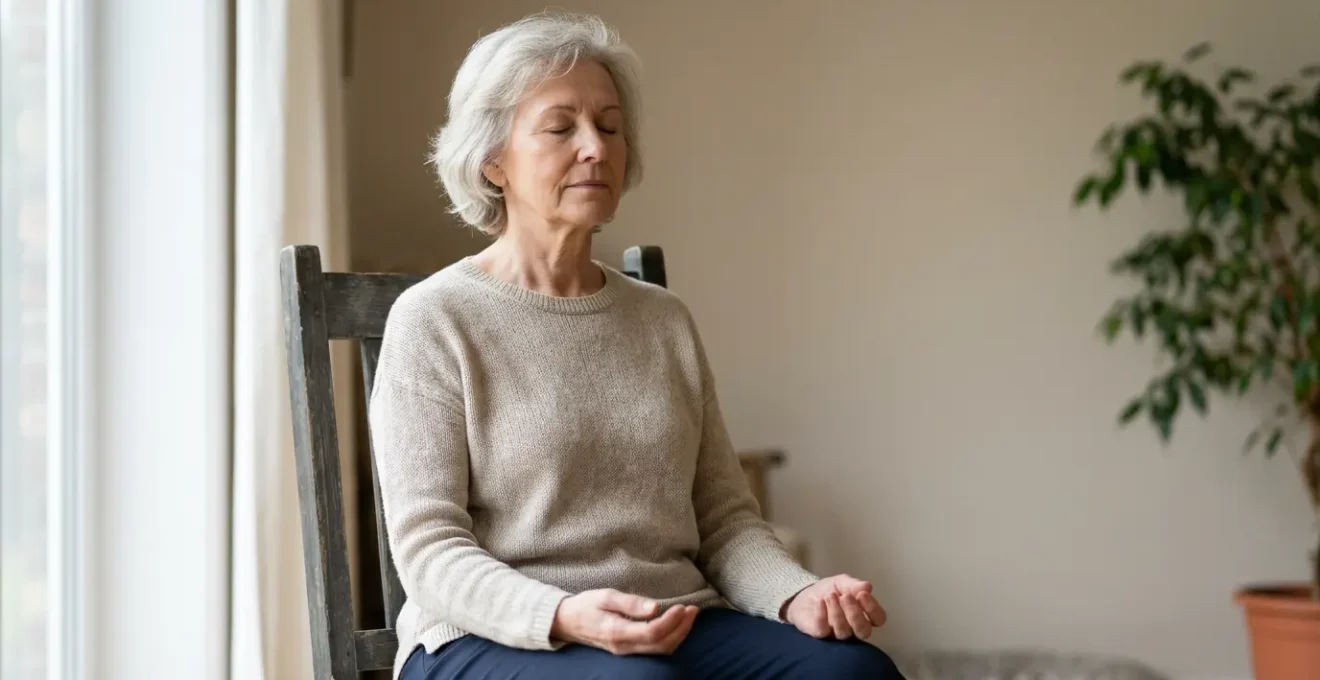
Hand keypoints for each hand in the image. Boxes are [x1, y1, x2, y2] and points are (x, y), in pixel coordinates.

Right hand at [551, 589, 699, 654]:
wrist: (567, 622)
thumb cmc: (586, 605)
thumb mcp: (605, 596)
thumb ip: (630, 603)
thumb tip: (655, 607)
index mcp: (617, 632)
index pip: (652, 632)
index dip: (671, 621)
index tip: (683, 606)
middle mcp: (624, 647)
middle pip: (661, 645)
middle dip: (682, 628)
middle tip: (693, 609)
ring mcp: (626, 652)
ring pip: (660, 651)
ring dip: (679, 634)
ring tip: (689, 616)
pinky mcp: (629, 651)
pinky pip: (655, 650)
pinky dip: (670, 639)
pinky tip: (676, 626)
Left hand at [781, 574, 886, 639]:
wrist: (804, 594)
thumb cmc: (829, 590)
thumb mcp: (842, 582)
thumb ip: (854, 585)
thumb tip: (868, 586)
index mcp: (865, 614)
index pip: (878, 619)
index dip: (873, 609)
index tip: (862, 594)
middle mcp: (854, 628)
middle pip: (864, 631)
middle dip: (855, 614)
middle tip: (845, 597)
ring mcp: (837, 634)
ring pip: (844, 632)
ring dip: (837, 612)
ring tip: (830, 596)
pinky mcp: (820, 634)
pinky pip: (824, 631)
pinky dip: (822, 616)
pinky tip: (820, 602)